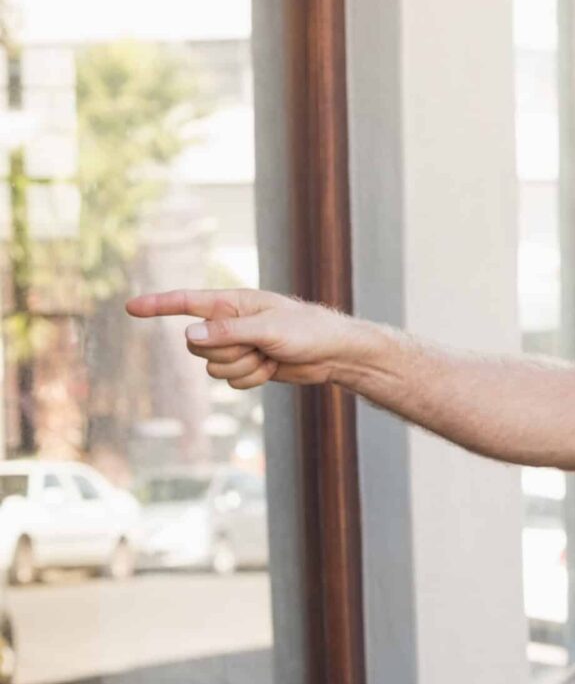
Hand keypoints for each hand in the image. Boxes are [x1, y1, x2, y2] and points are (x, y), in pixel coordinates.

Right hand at [126, 288, 367, 389]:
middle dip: (223, 351)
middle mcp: (230, 324)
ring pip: (212, 367)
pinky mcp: (247, 366)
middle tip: (255, 345)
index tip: (131, 307)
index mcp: (233, 304)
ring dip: (241, 367)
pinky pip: (230, 381)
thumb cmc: (307, 330)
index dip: (158, 305)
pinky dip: (251, 379)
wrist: (334, 354)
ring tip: (268, 356)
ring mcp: (238, 347)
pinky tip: (272, 369)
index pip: (187, 303)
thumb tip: (188, 335)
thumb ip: (228, 332)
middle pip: (195, 346)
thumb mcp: (268, 329)